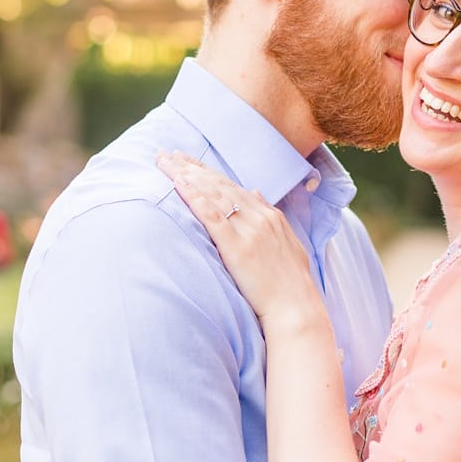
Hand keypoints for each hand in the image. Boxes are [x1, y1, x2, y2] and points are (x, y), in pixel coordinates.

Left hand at [156, 152, 325, 330]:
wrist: (296, 307)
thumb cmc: (290, 283)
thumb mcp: (287, 242)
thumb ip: (271, 215)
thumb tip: (256, 192)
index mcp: (270, 215)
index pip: (232, 186)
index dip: (207, 172)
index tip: (187, 162)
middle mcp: (260, 217)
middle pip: (219, 184)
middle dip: (191, 167)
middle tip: (167, 154)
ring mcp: (249, 230)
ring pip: (213, 194)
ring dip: (186, 175)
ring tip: (164, 163)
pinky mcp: (238, 247)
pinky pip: (212, 216)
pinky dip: (194, 197)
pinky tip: (178, 184)